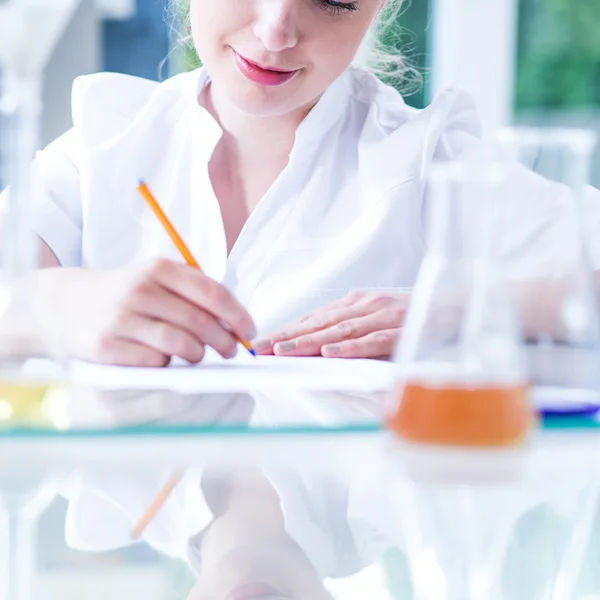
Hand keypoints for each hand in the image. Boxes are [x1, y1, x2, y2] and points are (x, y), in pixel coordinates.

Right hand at [37, 259, 255, 366]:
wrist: (60, 304)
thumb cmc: (121, 294)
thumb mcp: (154, 279)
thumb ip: (192, 294)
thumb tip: (233, 323)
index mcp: (159, 269)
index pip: (213, 293)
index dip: (237, 315)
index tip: (249, 331)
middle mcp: (141, 290)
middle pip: (201, 322)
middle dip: (225, 341)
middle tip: (231, 350)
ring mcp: (121, 318)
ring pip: (181, 345)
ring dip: (198, 355)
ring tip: (197, 355)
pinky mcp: (106, 345)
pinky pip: (153, 362)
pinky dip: (166, 365)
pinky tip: (163, 359)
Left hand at [254, 290, 408, 358]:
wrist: (459, 308)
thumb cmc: (414, 319)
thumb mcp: (378, 322)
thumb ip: (352, 333)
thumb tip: (321, 351)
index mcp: (357, 302)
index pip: (315, 318)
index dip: (287, 330)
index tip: (262, 343)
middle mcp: (366, 303)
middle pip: (321, 322)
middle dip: (288, 336)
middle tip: (261, 348)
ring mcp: (384, 313)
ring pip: (341, 329)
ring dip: (311, 341)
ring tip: (285, 351)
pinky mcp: (402, 327)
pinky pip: (373, 339)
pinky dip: (351, 346)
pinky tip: (331, 353)